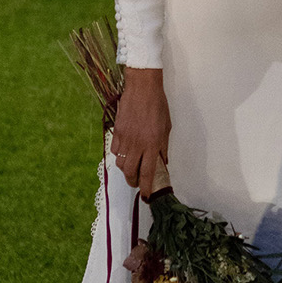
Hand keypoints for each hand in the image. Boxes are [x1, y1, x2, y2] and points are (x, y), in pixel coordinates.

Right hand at [111, 67, 170, 198]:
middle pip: (130, 172)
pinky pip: (115, 150)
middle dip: (133, 181)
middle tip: (137, 183)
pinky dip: (119, 155)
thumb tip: (162, 162)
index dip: (145, 187)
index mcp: (152, 144)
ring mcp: (125, 138)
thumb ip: (163, 146)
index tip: (146, 195)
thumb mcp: (166, 126)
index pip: (147, 172)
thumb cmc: (158, 105)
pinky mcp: (116, 131)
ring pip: (121, 163)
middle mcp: (137, 144)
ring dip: (126, 169)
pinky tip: (125, 152)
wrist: (142, 87)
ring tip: (132, 168)